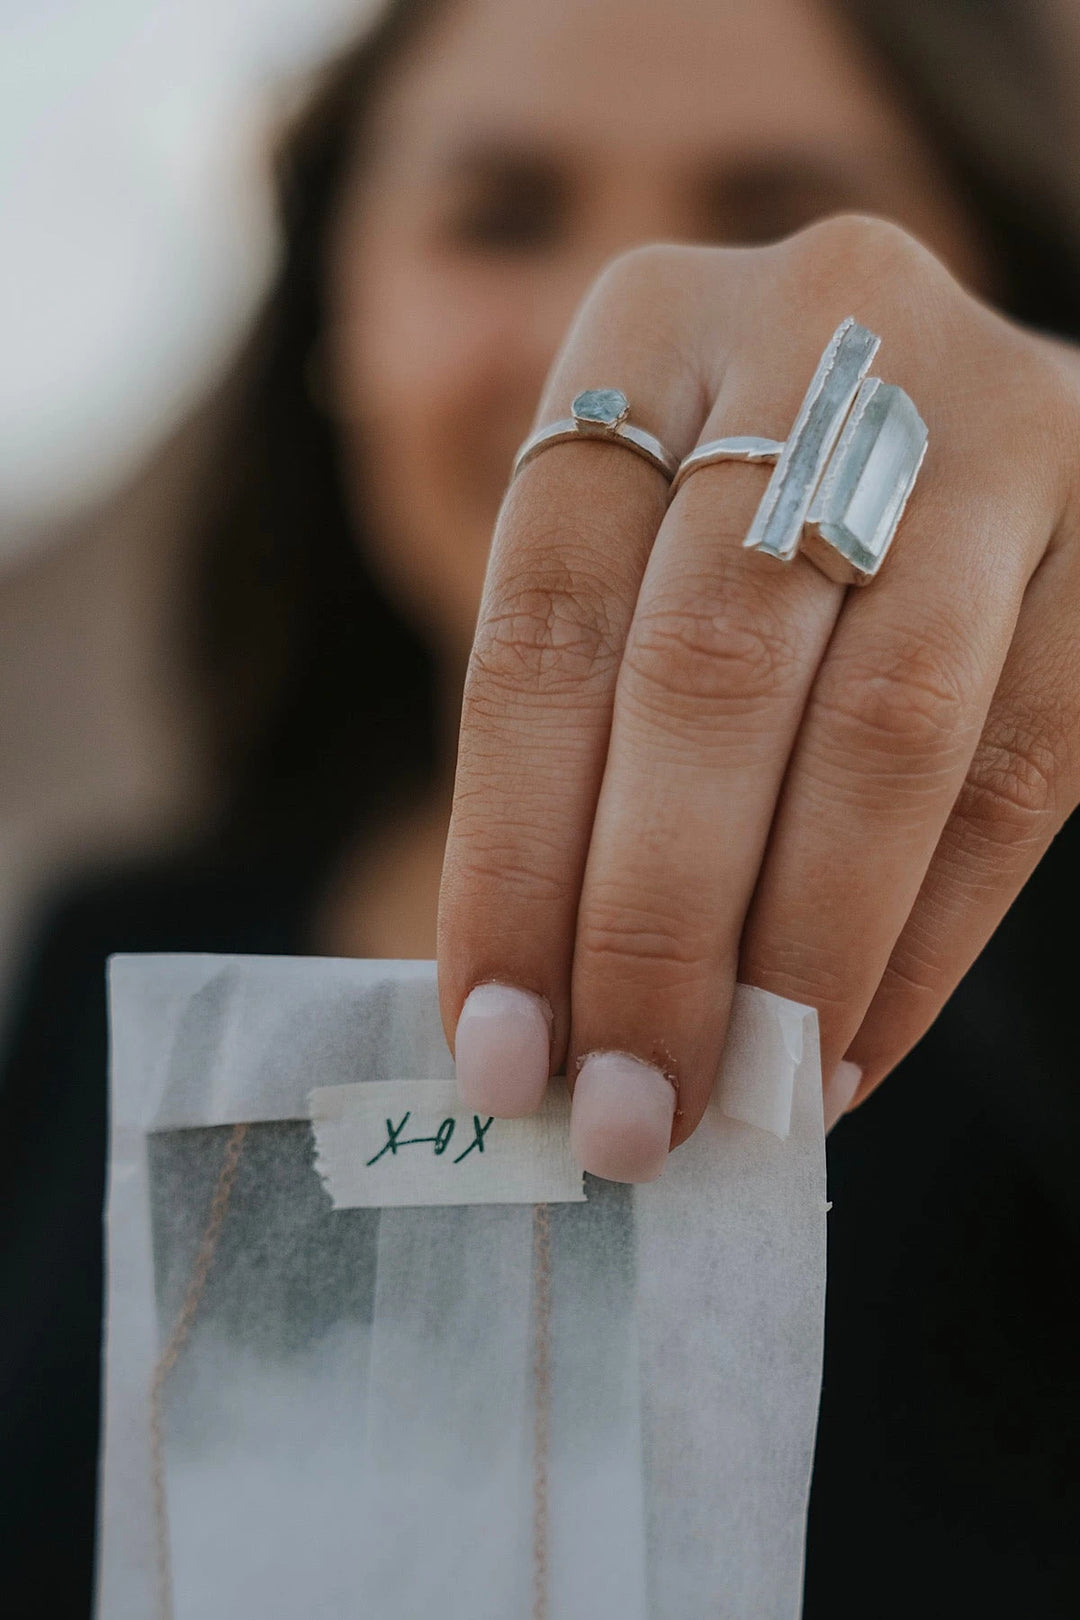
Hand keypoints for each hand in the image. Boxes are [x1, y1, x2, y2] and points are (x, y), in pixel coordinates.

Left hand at [437, 214, 1079, 1179]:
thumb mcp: (643, 567)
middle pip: (706, 672)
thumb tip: (540, 1025)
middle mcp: (820, 329)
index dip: (511, 859)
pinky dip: (923, 935)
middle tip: (623, 1115)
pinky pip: (1020, 769)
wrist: (951, 454)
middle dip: (654, 929)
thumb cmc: (744, 540)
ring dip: (796, 954)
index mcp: (644, 328)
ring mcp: (994, 413)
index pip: (542, 625)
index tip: (494, 1048)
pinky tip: (851, 1050)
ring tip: (740, 1105)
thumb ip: (593, 746)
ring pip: (880, 729)